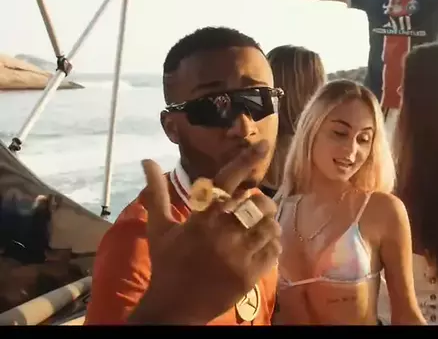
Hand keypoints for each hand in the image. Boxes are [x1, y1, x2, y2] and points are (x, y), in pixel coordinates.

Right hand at [129, 141, 281, 324]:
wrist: (173, 308)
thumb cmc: (167, 265)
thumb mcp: (160, 229)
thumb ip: (158, 193)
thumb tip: (147, 160)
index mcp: (200, 219)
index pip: (228, 182)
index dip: (247, 161)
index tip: (264, 144)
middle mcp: (221, 234)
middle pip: (257, 203)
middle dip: (261, 202)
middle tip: (254, 209)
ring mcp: (237, 256)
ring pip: (270, 226)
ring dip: (268, 224)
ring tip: (258, 229)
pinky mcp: (250, 275)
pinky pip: (275, 250)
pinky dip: (272, 245)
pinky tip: (261, 247)